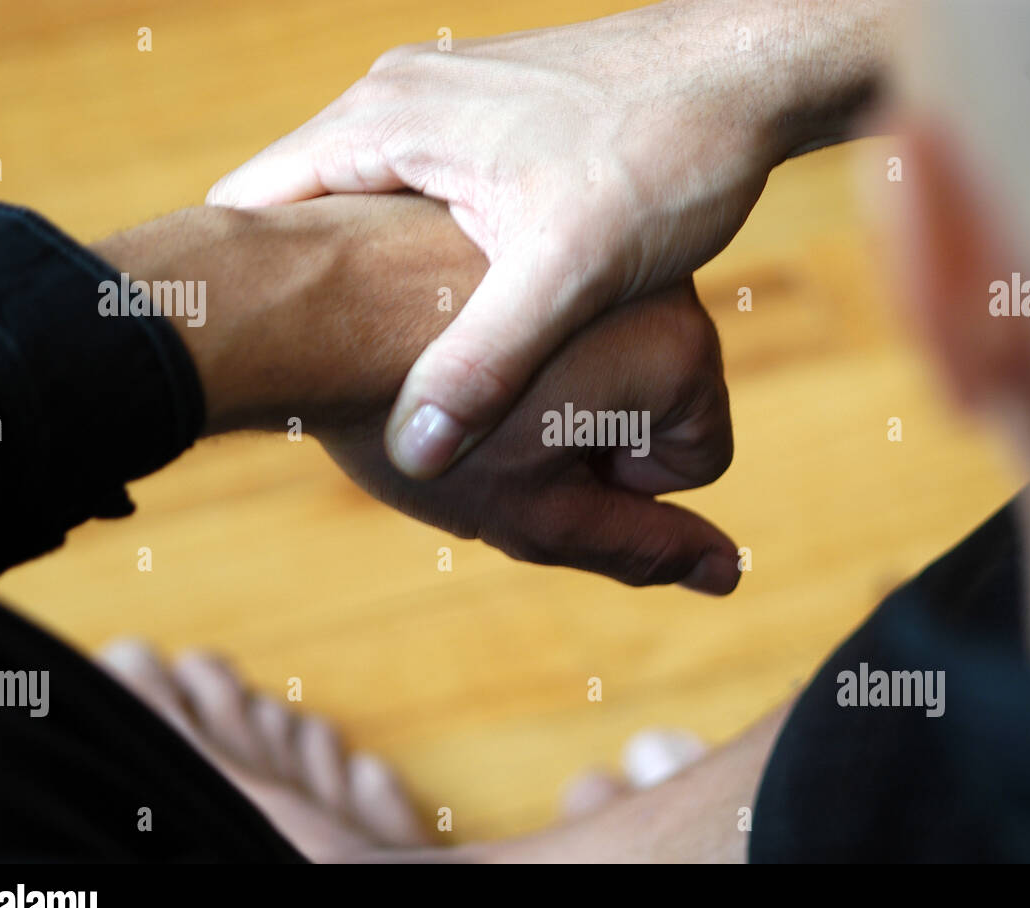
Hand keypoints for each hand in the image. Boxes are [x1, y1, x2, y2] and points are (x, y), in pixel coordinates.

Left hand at [93, 194, 738, 592]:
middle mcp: (652, 280)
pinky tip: (440, 341)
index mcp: (676, 352)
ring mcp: (590, 235)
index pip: (697, 457)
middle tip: (496, 438)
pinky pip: (547, 294)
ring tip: (462, 389)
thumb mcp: (534, 511)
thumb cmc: (419, 424)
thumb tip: (726, 578)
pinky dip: (510, 326)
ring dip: (546, 380)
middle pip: (650, 395)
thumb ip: (638, 548)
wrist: (303, 301)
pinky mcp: (530, 207)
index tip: (542, 465)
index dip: (617, 487)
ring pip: (597, 346)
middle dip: (587, 428)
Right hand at [207, 0, 886, 478]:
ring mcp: (441, 105)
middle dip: (305, 293)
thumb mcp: (571, 267)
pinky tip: (443, 311)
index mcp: (386, 124)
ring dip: (363, 277)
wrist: (745, 75)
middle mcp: (396, 100)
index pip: (252, 204)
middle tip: (304, 382)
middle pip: (300, 208)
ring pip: (361, 206)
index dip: (235, 287)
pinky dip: (413, 255)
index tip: (235, 361)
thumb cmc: (666, 153)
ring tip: (370, 360)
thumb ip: (488, 360)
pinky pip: (414, 195)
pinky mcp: (484, 120)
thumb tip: (418, 451)